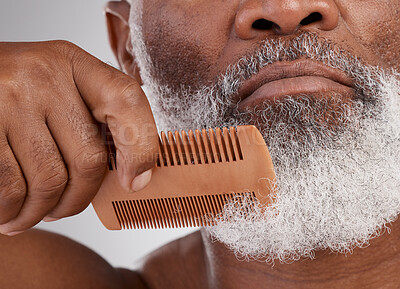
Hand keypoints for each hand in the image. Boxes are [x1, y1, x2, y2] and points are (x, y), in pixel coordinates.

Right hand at [0, 41, 157, 234]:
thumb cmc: (17, 96)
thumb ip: (91, 118)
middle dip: (79, 198)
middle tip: (64, 209)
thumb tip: (133, 176)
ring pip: (50, 180)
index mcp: (74, 64)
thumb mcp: (56, 88)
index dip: (142, 148)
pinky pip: (12, 187)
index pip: (126, 101)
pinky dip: (14, 211)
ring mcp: (10, 98)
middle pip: (88, 157)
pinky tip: (11, 212)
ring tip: (36, 213)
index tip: (134, 182)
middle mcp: (44, 75)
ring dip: (44, 210)